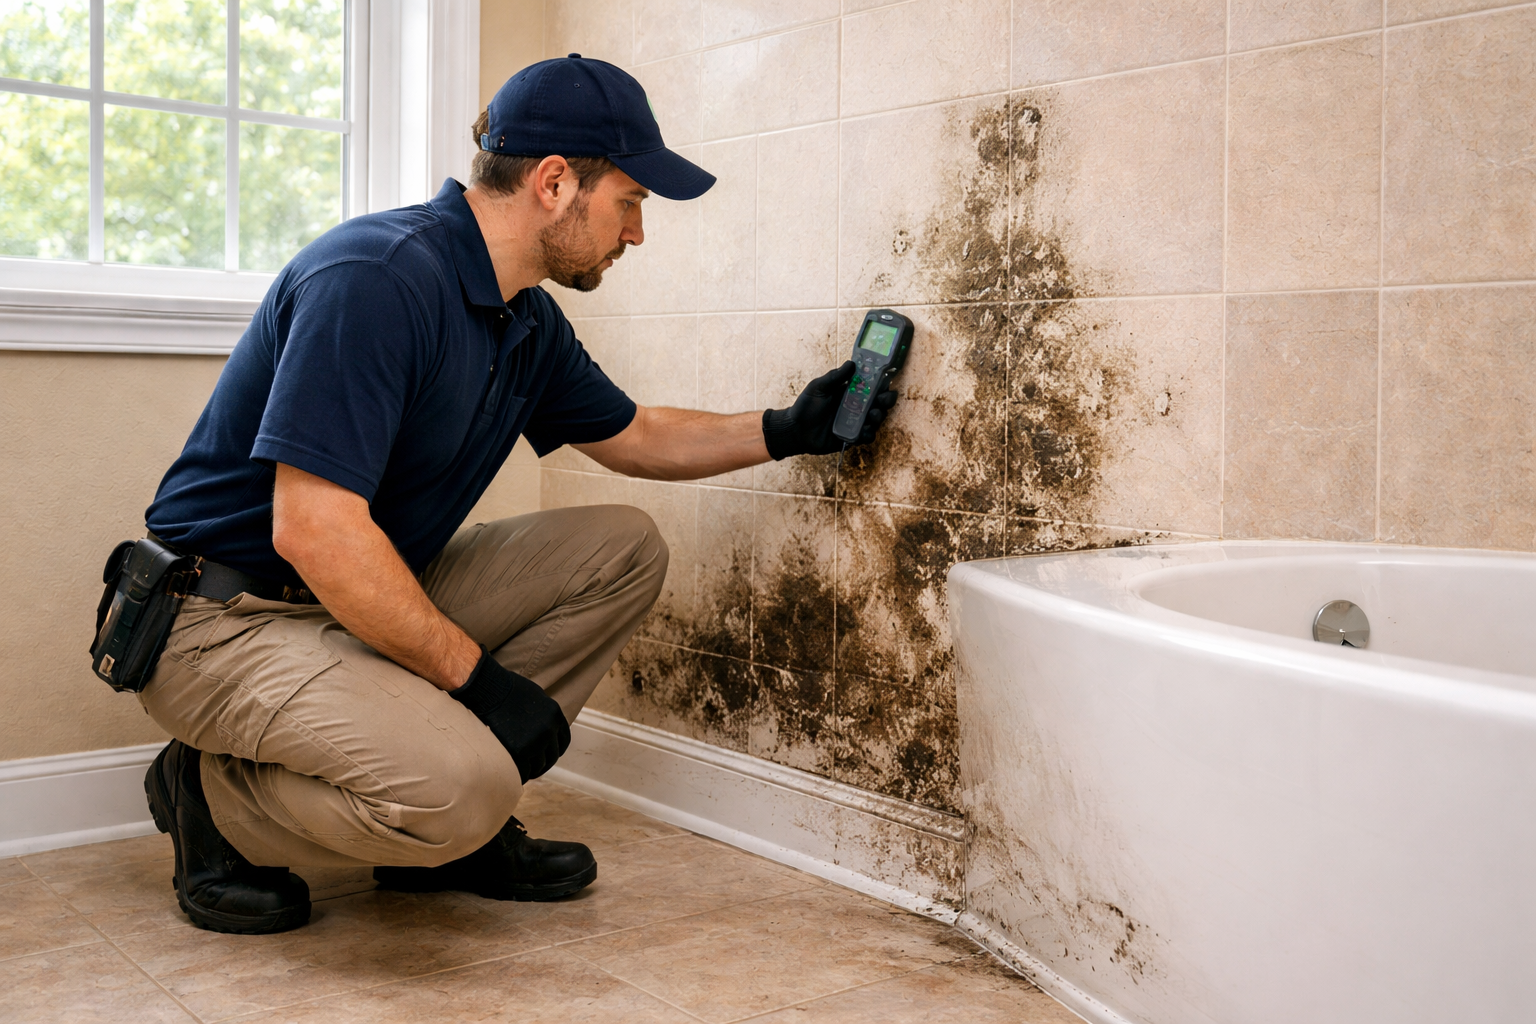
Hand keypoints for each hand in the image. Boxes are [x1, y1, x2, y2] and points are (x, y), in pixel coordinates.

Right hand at [450, 649, 569, 782]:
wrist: (486, 690)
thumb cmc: (505, 689)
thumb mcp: (534, 696)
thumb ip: (544, 713)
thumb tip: (546, 725)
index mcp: (554, 715)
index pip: (562, 741)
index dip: (553, 750)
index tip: (545, 754)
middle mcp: (548, 730)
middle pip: (551, 756)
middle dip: (542, 762)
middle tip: (531, 766)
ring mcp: (535, 742)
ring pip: (538, 766)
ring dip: (530, 770)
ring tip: (519, 769)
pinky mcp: (519, 752)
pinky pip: (523, 771)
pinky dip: (519, 774)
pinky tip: (511, 772)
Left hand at [761, 361, 898, 459]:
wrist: (795, 430)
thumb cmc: (805, 406)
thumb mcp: (818, 387)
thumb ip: (834, 377)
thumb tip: (852, 363)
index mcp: (850, 392)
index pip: (872, 386)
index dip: (881, 384)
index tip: (885, 382)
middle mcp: (856, 407)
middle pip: (879, 403)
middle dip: (886, 400)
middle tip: (883, 399)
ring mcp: (855, 423)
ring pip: (876, 419)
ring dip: (879, 416)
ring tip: (874, 414)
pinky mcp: (852, 437)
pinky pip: (866, 436)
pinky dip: (869, 433)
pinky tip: (865, 430)